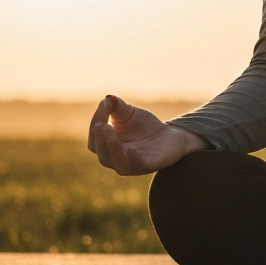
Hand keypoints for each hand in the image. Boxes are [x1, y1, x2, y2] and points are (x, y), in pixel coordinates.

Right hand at [87, 95, 206, 175]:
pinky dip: (134, 158)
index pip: (95, 140)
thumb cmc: (144, 126)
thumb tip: (106, 99)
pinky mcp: (150, 165)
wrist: (170, 135)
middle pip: (103, 154)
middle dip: (101, 139)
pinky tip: (131, 149)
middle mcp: (117, 160)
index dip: (96, 123)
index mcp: (107, 148)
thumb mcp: (129, 113)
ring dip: (112, 147)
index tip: (104, 104)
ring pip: (118, 162)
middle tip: (102, 125)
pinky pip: (139, 165)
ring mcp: (133, 165)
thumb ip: (117, 106)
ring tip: (109, 130)